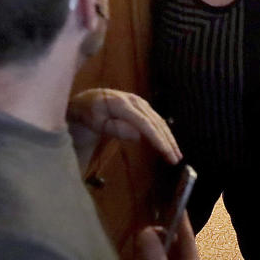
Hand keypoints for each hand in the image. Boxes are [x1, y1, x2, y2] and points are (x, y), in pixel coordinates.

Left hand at [67, 88, 181, 164]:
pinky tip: (168, 143)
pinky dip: (163, 132)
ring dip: (169, 138)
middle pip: (156, 122)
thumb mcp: (94, 123)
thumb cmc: (86, 115)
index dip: (158, 139)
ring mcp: (138, 102)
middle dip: (168, 141)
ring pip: (158, 121)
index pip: (145, 124)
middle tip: (176, 159)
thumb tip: (138, 136)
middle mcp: (134, 101)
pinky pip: (155, 120)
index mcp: (122, 104)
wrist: (83, 102)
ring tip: (176, 154)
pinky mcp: (140, 106)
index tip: (167, 153)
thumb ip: (115, 129)